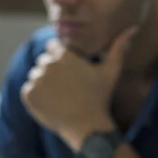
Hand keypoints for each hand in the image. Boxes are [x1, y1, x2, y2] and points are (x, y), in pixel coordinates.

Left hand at [21, 26, 137, 148]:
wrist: (86, 126)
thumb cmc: (99, 98)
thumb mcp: (111, 71)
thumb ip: (118, 48)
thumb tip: (131, 30)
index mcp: (64, 54)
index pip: (53, 47)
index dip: (60, 59)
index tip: (68, 73)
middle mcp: (48, 64)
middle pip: (43, 61)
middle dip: (51, 71)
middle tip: (65, 88)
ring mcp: (37, 80)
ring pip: (34, 76)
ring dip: (42, 84)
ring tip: (58, 97)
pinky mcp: (28, 95)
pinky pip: (27, 91)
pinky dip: (35, 97)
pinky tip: (50, 104)